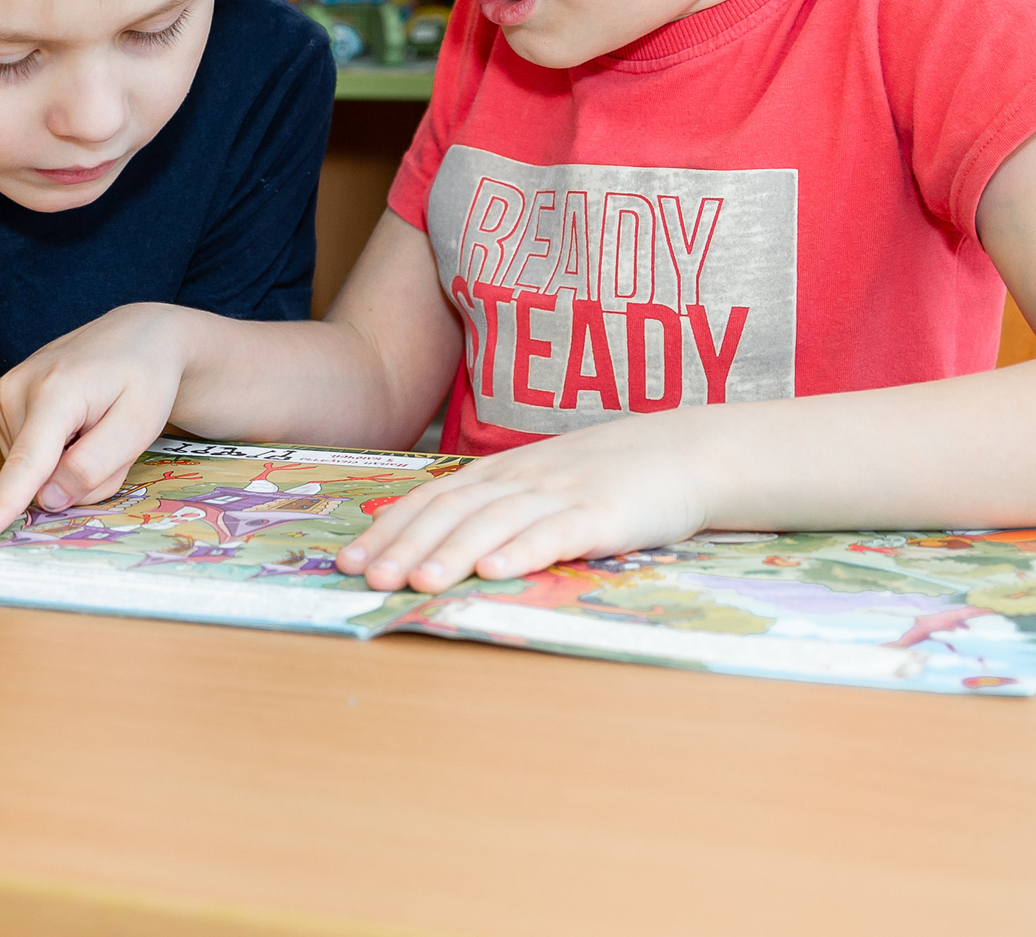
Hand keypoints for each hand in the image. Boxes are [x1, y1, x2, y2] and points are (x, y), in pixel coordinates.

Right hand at [0, 303, 193, 538]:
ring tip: (93, 424)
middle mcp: (18, 390)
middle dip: (78, 475)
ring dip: (68, 463)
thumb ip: (94, 467)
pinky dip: (56, 451)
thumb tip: (45, 500)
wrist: (135, 336)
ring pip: (33, 470)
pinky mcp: (2, 403)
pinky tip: (75, 422)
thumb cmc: (144, 378)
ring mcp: (5, 394)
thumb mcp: (139, 425)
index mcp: (55, 392)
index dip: (2, 503)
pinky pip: (27, 455)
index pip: (27, 461)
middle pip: (38, 476)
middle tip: (109, 436)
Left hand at [339, 412, 715, 592]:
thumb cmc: (609, 474)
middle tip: (367, 578)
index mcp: (503, 473)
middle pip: (453, 511)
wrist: (686, 452)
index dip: (389, 528)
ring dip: (453, 553)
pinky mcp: (602, 513)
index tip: (350, 559)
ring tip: (418, 583)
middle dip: (405, 546)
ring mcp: (562, 494)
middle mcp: (522, 479)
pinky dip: (523, 551)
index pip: (432, 499)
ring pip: (495, 523)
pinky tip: (496, 571)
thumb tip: (440, 541)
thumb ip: (497, 506)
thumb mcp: (543, 482)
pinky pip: (557, 532)